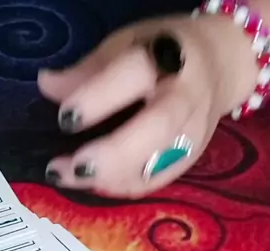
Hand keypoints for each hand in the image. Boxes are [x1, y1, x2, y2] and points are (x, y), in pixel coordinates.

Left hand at [39, 14, 260, 197]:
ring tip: (67, 176)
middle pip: (156, 129)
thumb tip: (47, 86)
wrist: (222, 61)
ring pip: (159, 164)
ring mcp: (193, 131)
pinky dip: (124, 187)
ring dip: (110, 178)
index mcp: (167, 57)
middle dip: (110, 154)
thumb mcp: (126, 43)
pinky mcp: (192, 156)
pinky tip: (94, 184)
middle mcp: (185, 97)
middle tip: (69, 167)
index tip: (65, 118)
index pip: (134, 75)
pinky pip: (159, 180)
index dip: (98, 99)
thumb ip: (88, 70)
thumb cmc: (164, 50)